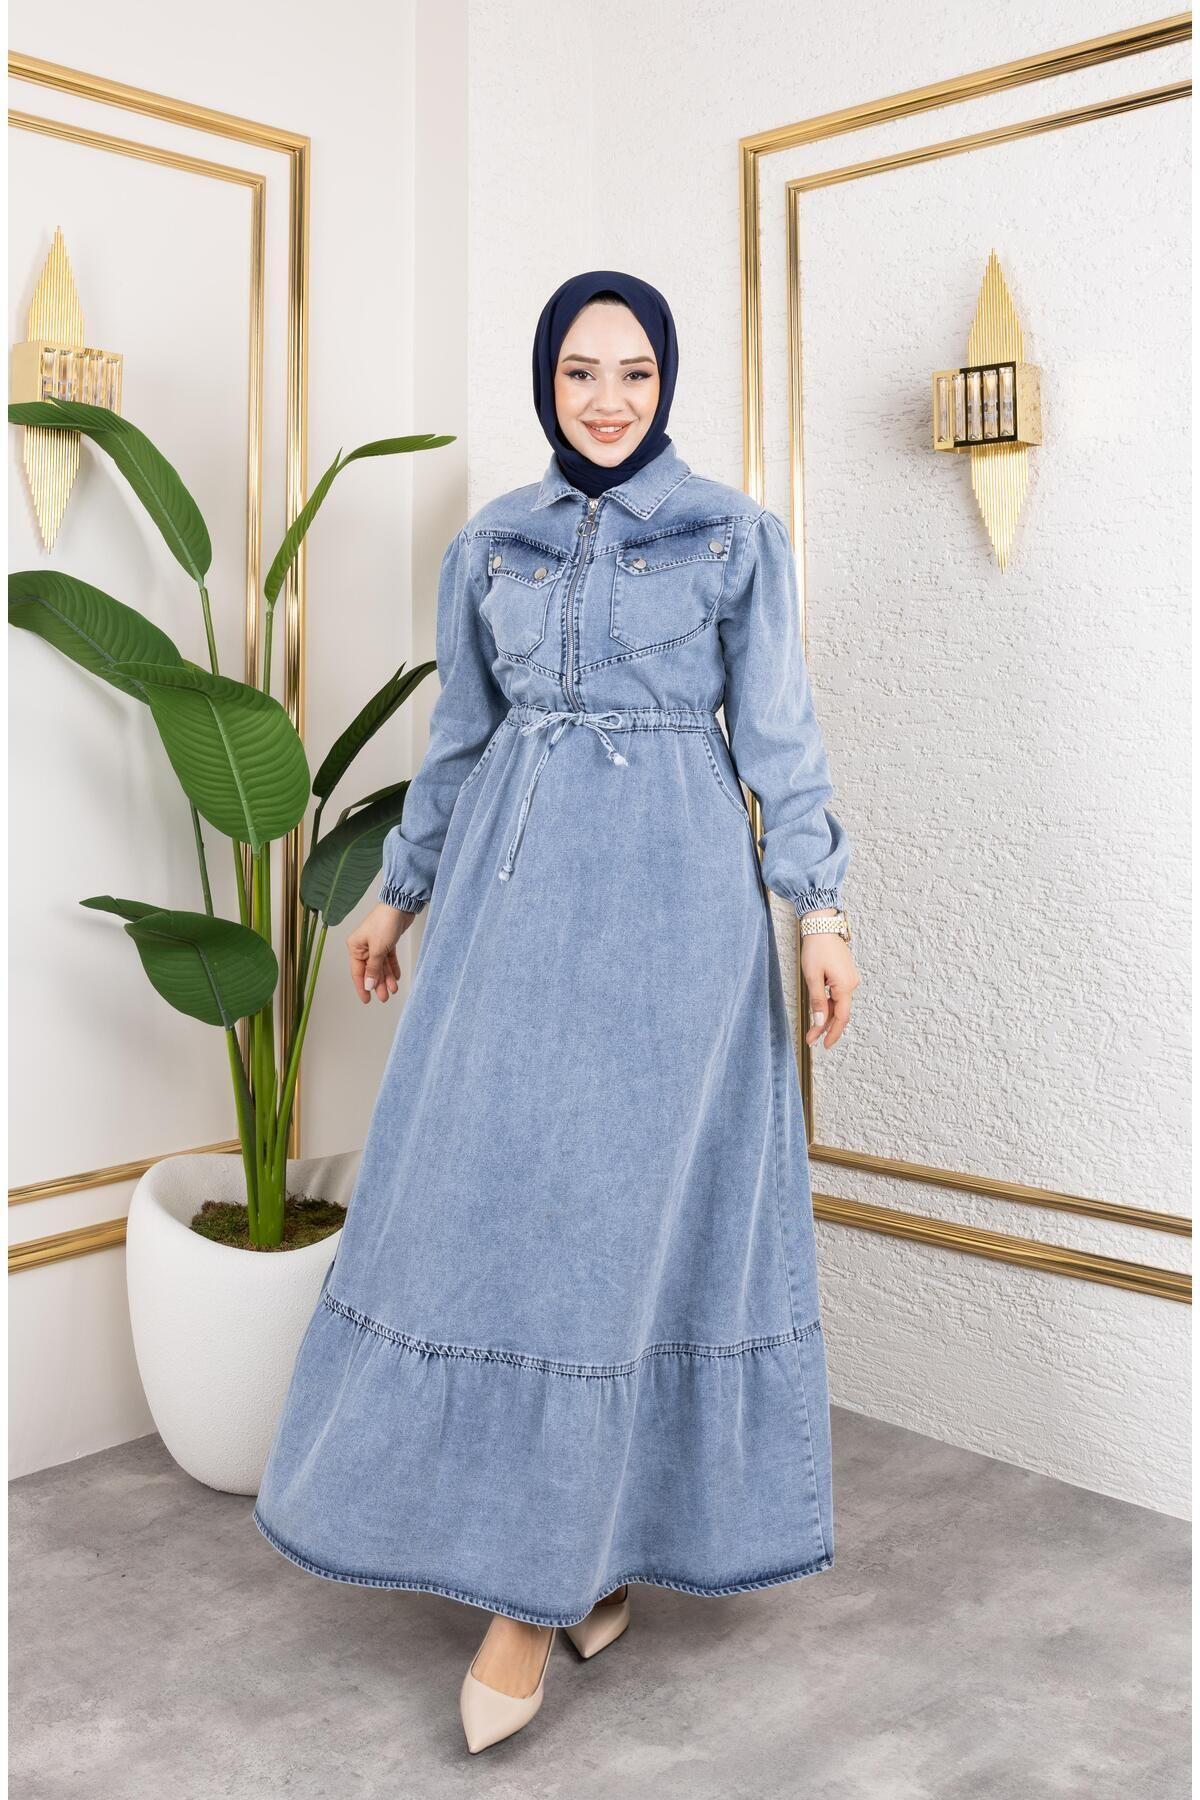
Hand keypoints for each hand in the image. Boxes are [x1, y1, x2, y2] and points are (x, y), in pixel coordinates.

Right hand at [346, 902, 416, 1004]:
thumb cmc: (384, 923)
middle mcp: (363, 946)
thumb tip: (369, 984)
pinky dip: (392, 967)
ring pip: (380, 966)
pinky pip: (388, 958)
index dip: (362, 987)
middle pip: (370, 970)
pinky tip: (396, 977)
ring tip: (393, 989)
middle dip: (378, 984)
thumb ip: (373, 969)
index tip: (367, 999)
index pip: (357, 972)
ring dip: (386, 978)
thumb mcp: (378, 950)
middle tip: (384, 997)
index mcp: (355, 947)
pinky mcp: (387, 941)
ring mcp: (375, 944)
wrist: (400, 906)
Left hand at [800, 928, 860, 1049]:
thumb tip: (819, 1022)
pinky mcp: (846, 974)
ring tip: (812, 1028)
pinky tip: (820, 1010)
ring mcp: (850, 978)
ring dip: (826, 1016)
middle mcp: (852, 983)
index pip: (841, 1017)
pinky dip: (829, 1004)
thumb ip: (817, 1001)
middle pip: (840, 1012)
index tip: (823, 1045)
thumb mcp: (812, 976)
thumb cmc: (817, 947)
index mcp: (845, 986)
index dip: (832, 1033)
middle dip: (826, 1028)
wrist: (823, 925)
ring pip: (839, 1004)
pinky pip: (839, 995)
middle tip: (811, 1039)